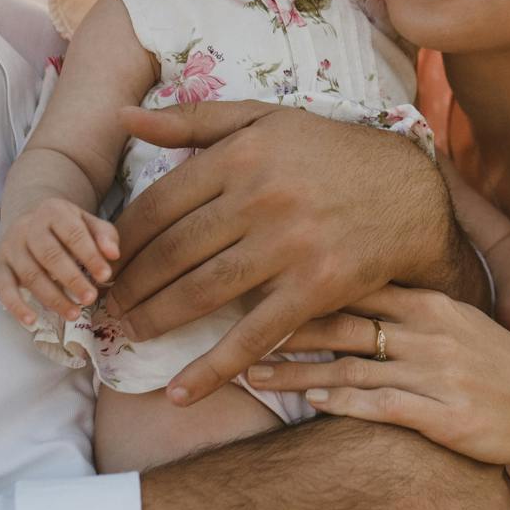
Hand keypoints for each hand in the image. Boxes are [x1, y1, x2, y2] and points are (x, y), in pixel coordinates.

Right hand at [0, 197, 120, 326]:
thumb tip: (114, 255)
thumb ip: (104, 235)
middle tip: (90, 298)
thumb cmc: (66, 225)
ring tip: (74, 314)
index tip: (105, 276)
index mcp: (53, 211)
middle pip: (49, 255)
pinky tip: (32, 321)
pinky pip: (3, 288)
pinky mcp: (0, 266)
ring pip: (30, 275)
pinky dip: (15, 306)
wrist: (31, 218)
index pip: (73, 234)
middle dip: (71, 279)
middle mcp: (28, 227)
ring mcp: (11, 247)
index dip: (90, 256)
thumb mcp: (87, 221)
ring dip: (52, 297)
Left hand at [105, 99, 454, 403]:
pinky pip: (253, 337)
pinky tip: (179, 391)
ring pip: (201, 293)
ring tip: (128, 332)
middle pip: (173, 252)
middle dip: (129, 284)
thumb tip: (125, 117)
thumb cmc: (326, 154)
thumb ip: (192, 119)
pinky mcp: (315, 289)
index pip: (159, 204)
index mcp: (241, 154)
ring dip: (155, 319)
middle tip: (104, 304)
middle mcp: (261, 197)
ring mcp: (289, 245)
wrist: (407, 193)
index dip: (122, 240)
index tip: (103, 260)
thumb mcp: (263, 119)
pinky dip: (212, 369)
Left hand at [249, 285, 509, 473]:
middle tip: (235, 329)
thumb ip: (407, 305)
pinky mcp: (442, 415)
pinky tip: (311, 402)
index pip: (357, 283)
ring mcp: (437, 373)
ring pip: (352, 366)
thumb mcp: (457, 321)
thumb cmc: (495, 367)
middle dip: (284, 327)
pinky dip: (343, 401)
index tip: (256, 284)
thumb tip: (346, 286)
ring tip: (252, 374)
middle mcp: (432, 332)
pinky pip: (382, 405)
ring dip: (297, 372)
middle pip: (344, 323)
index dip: (301, 283)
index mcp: (433, 302)